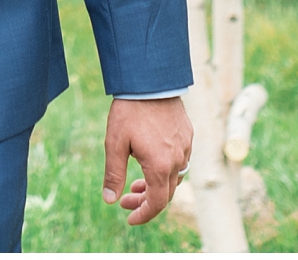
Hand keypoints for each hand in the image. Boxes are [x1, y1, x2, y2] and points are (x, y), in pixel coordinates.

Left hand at [103, 96, 190, 225]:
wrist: (151, 79)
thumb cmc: (130, 110)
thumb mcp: (115, 143)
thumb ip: (113, 174)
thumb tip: (110, 200)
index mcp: (160, 166)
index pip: (156, 203)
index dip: (143, 214)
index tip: (129, 217)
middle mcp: (178, 160)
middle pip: (166, 193)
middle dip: (145, 201)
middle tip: (126, 199)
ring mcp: (186, 147)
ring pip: (174, 178)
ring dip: (156, 185)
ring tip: (136, 182)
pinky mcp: (188, 135)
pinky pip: (180, 161)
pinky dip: (165, 169)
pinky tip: (150, 161)